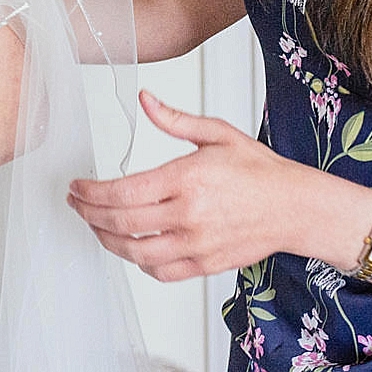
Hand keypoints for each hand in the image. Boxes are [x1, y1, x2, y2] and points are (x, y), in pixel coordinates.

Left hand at [65, 90, 323, 281]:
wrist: (296, 207)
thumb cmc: (260, 171)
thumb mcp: (217, 133)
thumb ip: (175, 120)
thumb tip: (145, 99)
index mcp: (187, 179)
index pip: (123, 192)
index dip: (91, 192)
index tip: (76, 187)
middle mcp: (189, 215)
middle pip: (121, 223)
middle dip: (88, 214)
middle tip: (76, 204)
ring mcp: (197, 245)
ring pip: (136, 252)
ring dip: (107, 240)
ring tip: (95, 225)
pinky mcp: (206, 265)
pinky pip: (161, 272)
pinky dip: (139, 263)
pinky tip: (130, 248)